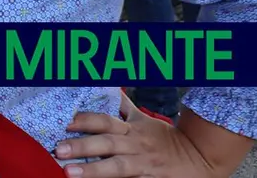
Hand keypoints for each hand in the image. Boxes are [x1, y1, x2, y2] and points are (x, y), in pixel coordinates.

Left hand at [55, 94, 220, 176]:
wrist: (199, 158)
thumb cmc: (164, 139)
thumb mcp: (143, 120)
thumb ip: (121, 107)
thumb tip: (106, 87)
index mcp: (131, 128)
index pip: (104, 121)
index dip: (83, 120)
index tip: (61, 122)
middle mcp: (135, 145)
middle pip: (106, 142)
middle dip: (81, 145)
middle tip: (57, 149)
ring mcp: (142, 165)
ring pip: (116, 166)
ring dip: (92, 170)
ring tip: (68, 172)